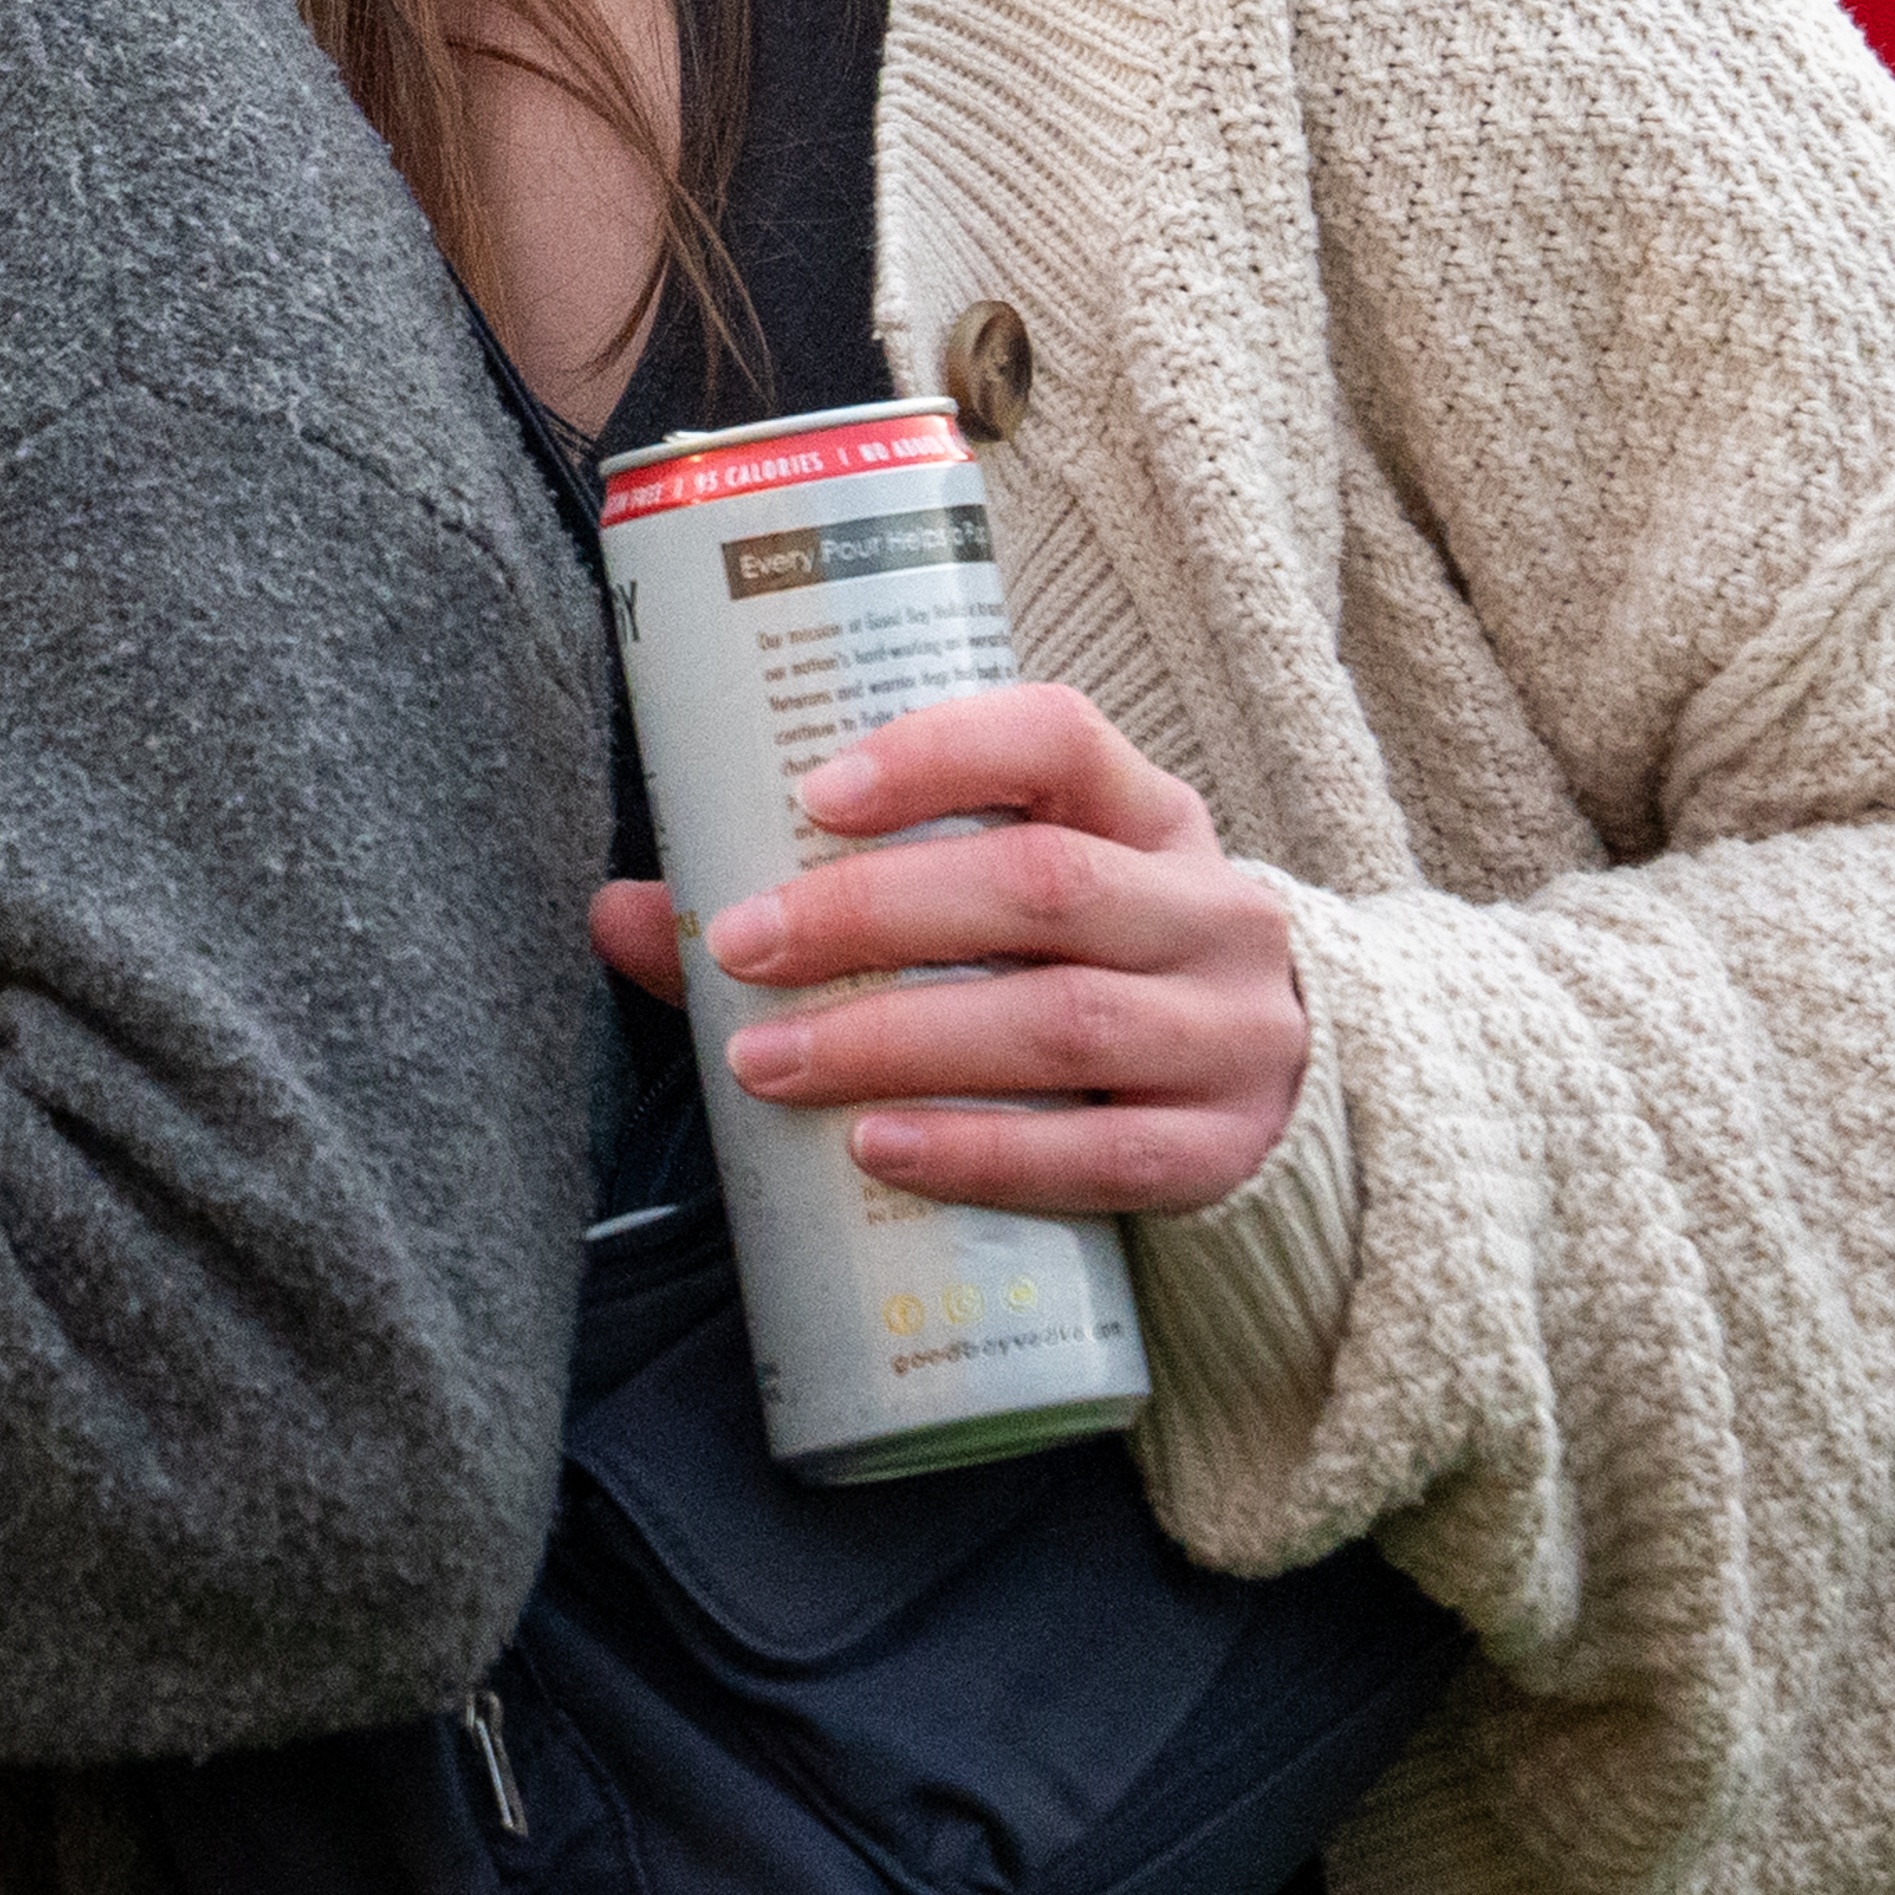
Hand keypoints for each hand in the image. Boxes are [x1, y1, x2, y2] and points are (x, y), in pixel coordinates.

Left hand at [578, 679, 1308, 1215]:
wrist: (1276, 1101)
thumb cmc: (1086, 974)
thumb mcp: (1009, 903)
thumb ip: (824, 900)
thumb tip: (618, 911)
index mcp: (1148, 812)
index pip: (1059, 737)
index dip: (938, 753)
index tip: (812, 792)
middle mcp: (1208, 910)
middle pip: (1043, 888)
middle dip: (873, 913)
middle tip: (737, 946)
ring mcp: (1232, 1036)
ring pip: (1064, 1023)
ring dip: (897, 1040)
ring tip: (767, 1062)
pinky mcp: (1223, 1152)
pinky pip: (1101, 1156)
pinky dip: (980, 1152)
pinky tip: (877, 1149)